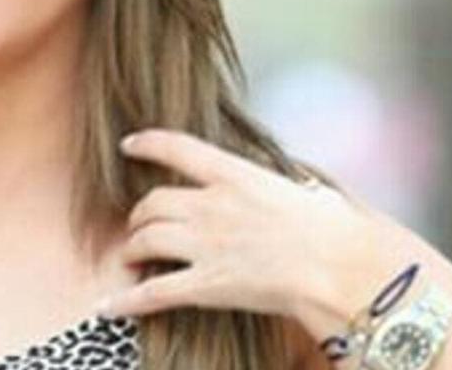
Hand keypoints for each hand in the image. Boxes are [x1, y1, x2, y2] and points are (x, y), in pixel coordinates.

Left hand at [97, 128, 375, 320]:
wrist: (343, 268)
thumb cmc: (339, 229)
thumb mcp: (307, 187)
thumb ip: (281, 180)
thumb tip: (287, 178)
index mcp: (236, 175)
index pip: (177, 148)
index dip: (147, 144)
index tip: (128, 145)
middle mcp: (212, 205)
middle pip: (153, 202)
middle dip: (140, 214)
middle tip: (140, 224)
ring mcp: (206, 245)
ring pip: (146, 239)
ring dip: (132, 248)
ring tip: (131, 256)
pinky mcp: (207, 285)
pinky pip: (153, 291)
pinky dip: (125, 300)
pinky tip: (107, 306)